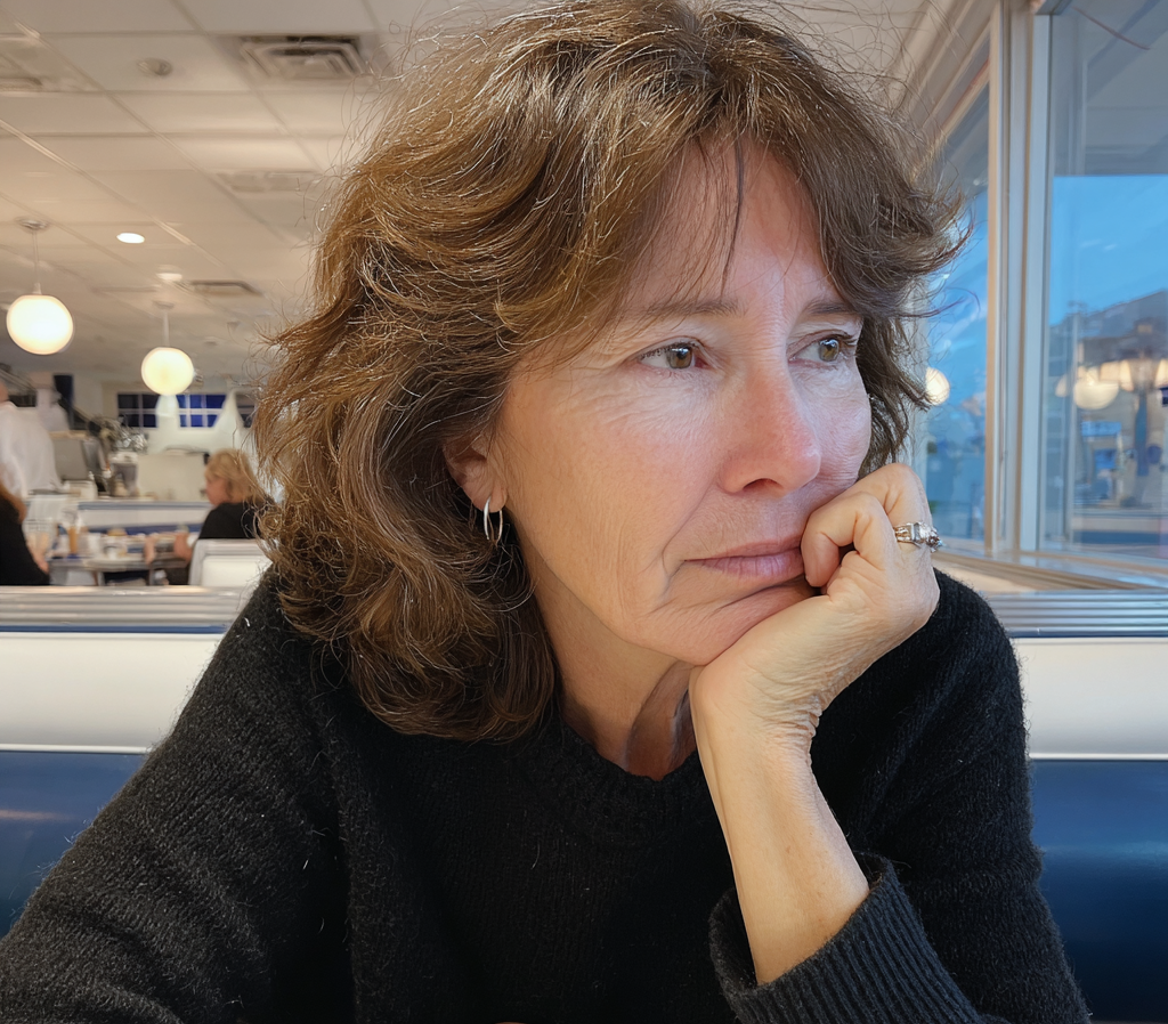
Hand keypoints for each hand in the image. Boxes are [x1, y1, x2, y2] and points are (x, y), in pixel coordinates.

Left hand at [687, 464, 938, 982]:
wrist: (746, 714)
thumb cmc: (751, 648)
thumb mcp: (800, 576)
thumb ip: (829, 538)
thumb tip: (820, 484)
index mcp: (901, 585)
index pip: (895, 493)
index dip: (843, 505)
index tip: (809, 560)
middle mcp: (919, 589)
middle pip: (903, 481)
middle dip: (846, 502)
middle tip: (813, 560)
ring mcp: (911, 593)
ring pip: (894, 486)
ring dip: (833, 517)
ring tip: (811, 573)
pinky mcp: (885, 595)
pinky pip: (863, 512)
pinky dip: (823, 531)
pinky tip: (809, 581)